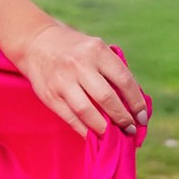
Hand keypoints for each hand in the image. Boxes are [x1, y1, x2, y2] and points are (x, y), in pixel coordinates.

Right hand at [9, 17, 149, 140]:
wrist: (36, 43)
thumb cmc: (74, 49)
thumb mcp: (95, 49)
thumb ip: (112, 72)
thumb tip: (133, 105)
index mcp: (96, 51)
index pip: (124, 80)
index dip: (136, 102)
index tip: (142, 117)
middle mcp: (79, 65)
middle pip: (107, 98)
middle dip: (123, 118)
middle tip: (131, 129)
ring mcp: (62, 81)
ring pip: (88, 112)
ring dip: (105, 129)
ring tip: (114, 135)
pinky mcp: (50, 95)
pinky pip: (71, 119)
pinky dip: (86, 131)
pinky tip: (95, 136)